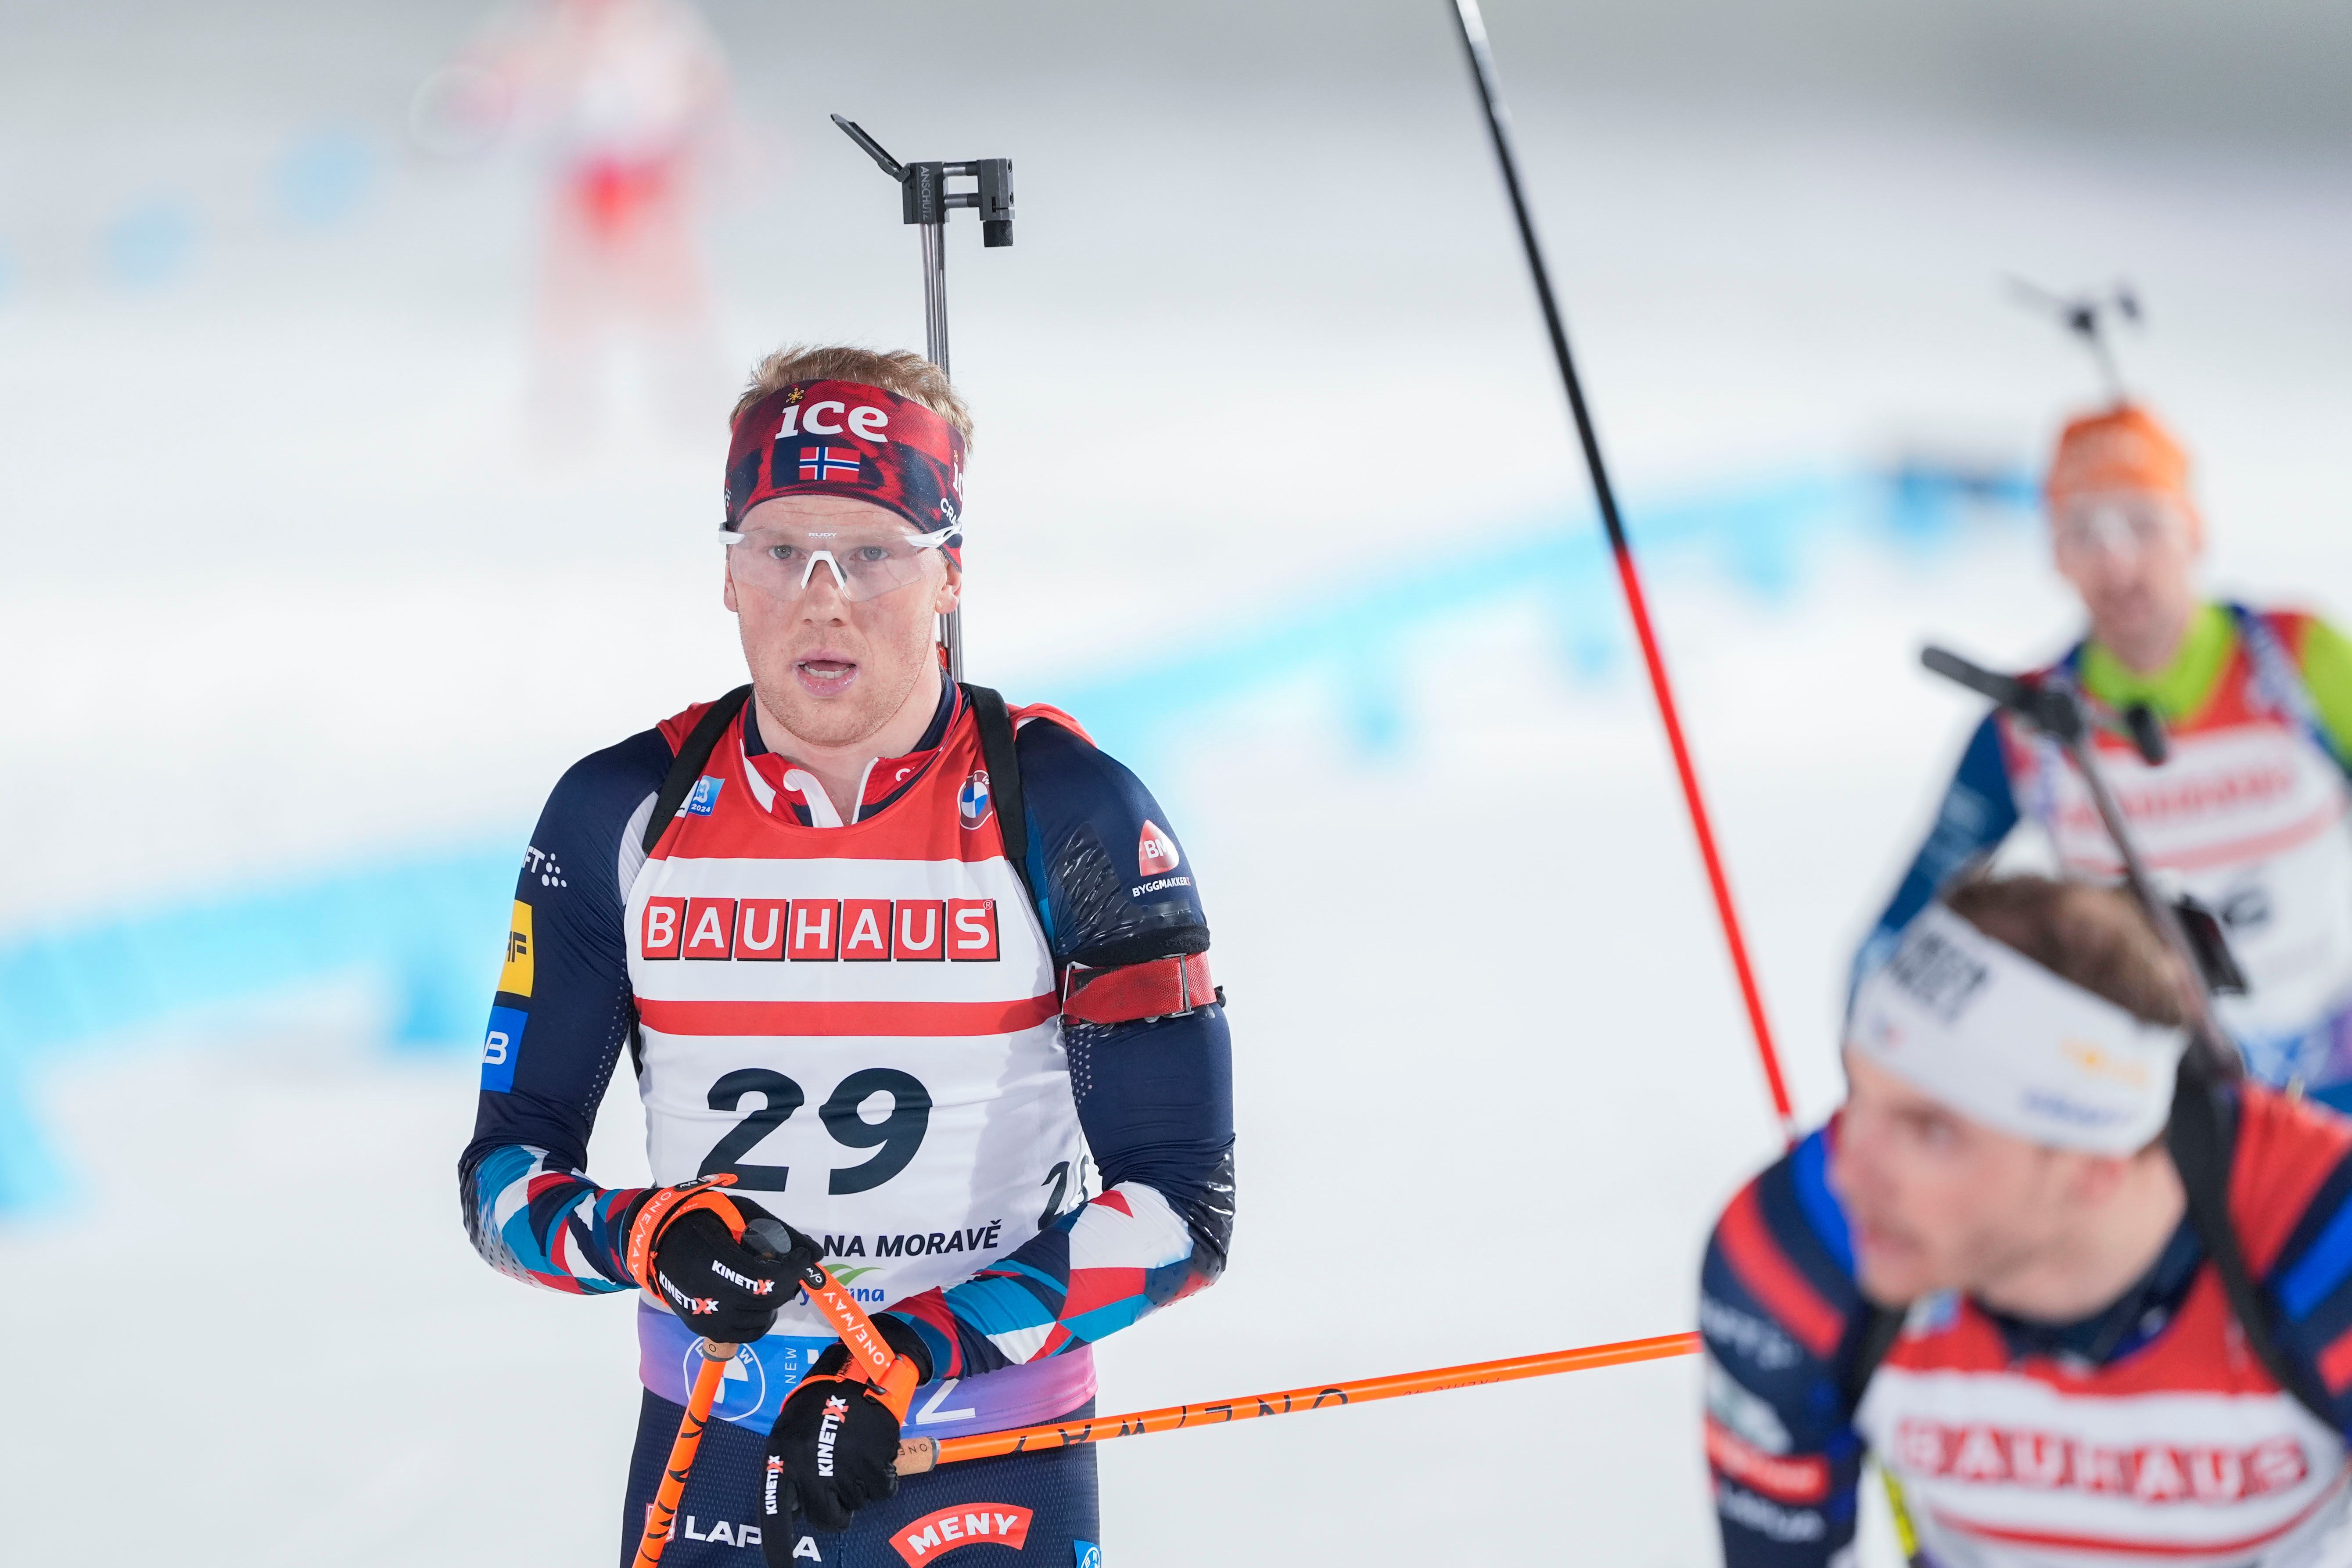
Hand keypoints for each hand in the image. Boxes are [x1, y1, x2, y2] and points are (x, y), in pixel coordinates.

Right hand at [624, 1180, 818, 1342]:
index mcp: (715, 1263)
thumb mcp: (743, 1213)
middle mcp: (709, 1296)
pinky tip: (758, 1299)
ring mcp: (705, 1318)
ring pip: (761, 1321)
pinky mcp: (703, 1329)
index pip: (766, 1280)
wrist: (659, 1241)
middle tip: (789, 1264)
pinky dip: (761, 1318)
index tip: (802, 1255)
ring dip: (776, 1300)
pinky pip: (746, 1334)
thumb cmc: (704, 1220)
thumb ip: (781, 1232)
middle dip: (788, 1281)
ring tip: (769, 1279)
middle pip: (767, 1301)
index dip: (793, 1269)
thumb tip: (816, 1254)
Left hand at [759, 1315, 933, 1549]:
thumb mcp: (792, 1428)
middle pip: (826, 1517)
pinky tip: (877, 1453)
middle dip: (836, 1511)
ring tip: (857, 1453)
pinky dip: (884, 1478)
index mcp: (783, 1455)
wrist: (861, 1366)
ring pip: (857, 1503)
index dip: (779, 1547)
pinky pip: (882, 1490)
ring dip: (860, 1486)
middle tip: (841, 1488)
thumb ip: (790, 1466)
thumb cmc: (823, 1399)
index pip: (776, 1512)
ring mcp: (842, 1463)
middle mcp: (809, 1463)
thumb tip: (797, 1508)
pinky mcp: (873, 1458)